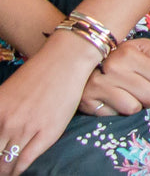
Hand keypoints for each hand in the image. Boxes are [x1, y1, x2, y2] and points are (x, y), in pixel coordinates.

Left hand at [0, 33, 102, 174]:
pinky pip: (26, 159)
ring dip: (4, 169)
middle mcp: (7, 122)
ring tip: (4, 173)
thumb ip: (0, 113)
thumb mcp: (7, 93)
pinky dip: (19, 169)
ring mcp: (27, 128)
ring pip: (7, 160)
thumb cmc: (37, 74)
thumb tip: (1, 129)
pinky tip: (16, 172)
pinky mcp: (47, 132)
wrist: (65, 62)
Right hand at [80, 38, 149, 115]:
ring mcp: (97, 85)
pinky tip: (113, 100)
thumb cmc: (120, 57)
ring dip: (135, 105)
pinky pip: (115, 116)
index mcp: (128, 53)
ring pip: (134, 108)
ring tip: (129, 95)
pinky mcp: (87, 101)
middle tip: (143, 91)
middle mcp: (112, 68)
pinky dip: (117, 111)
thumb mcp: (141, 48)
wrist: (81, 63)